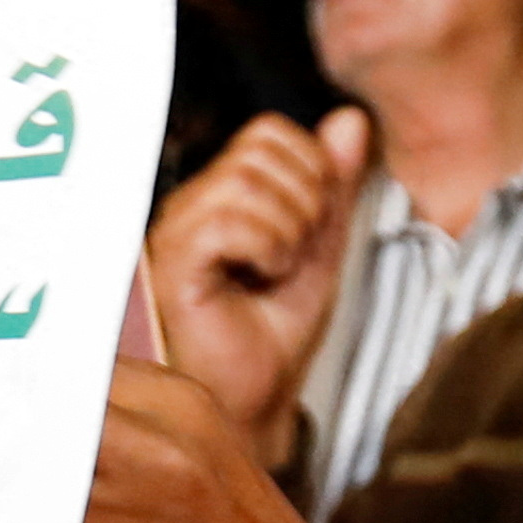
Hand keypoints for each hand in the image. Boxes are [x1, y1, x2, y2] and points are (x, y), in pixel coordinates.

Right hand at [140, 107, 371, 461]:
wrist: (256, 402)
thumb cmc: (273, 338)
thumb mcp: (323, 247)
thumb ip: (335, 184)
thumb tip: (351, 120)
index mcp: (220, 195)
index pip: (270, 132)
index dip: (311, 172)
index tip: (308, 233)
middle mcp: (190, 205)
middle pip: (260, 149)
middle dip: (304, 203)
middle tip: (292, 258)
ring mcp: (175, 232)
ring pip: (246, 181)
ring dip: (286, 232)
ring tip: (274, 273)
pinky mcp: (171, 264)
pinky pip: (228, 221)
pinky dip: (265, 249)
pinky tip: (257, 280)